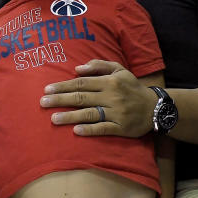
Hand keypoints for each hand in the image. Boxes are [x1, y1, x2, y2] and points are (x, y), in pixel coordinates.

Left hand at [40, 60, 156, 136]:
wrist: (154, 107)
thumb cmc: (132, 88)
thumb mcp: (121, 71)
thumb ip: (100, 66)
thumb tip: (77, 68)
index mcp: (111, 81)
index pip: (83, 83)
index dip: (64, 85)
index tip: (47, 89)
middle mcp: (113, 96)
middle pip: (82, 97)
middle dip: (61, 99)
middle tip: (43, 102)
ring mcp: (116, 112)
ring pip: (90, 114)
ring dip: (70, 116)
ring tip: (53, 118)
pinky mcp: (120, 127)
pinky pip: (103, 128)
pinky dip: (90, 130)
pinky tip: (76, 131)